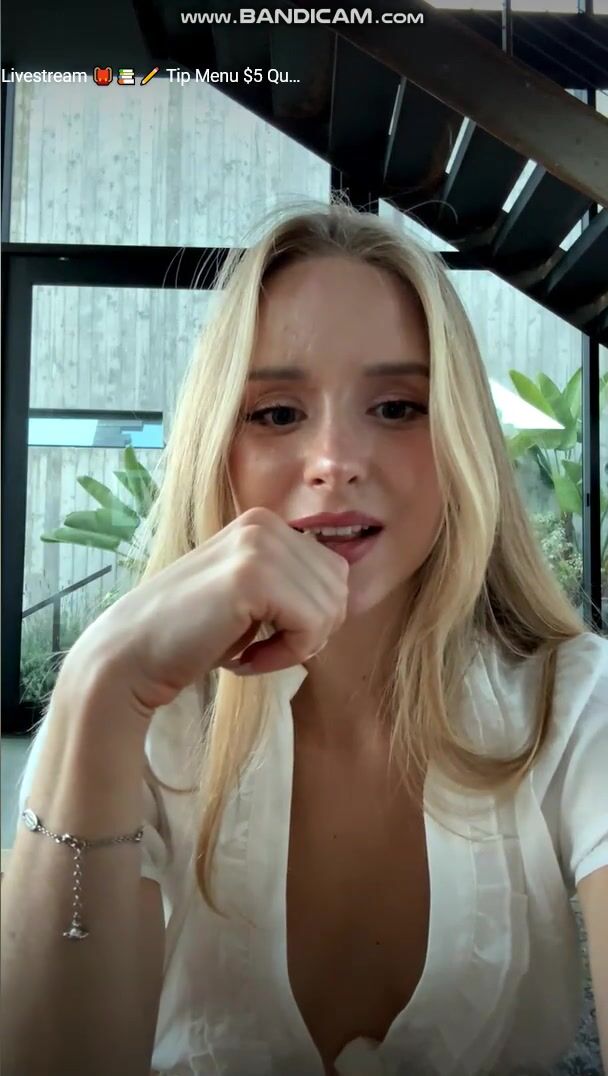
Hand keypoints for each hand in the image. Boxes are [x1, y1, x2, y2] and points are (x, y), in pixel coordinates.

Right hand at [63, 508, 349, 717]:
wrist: (131, 654)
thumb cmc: (190, 634)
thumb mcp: (251, 595)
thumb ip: (291, 583)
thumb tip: (345, 598)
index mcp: (265, 522)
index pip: (335, 572)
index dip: (310, 618)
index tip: (263, 634)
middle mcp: (265, 523)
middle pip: (339, 591)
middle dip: (309, 633)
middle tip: (259, 648)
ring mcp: (259, 545)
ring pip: (330, 611)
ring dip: (294, 647)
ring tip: (248, 651)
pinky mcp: (253, 575)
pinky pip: (311, 628)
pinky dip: (284, 656)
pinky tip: (242, 658)